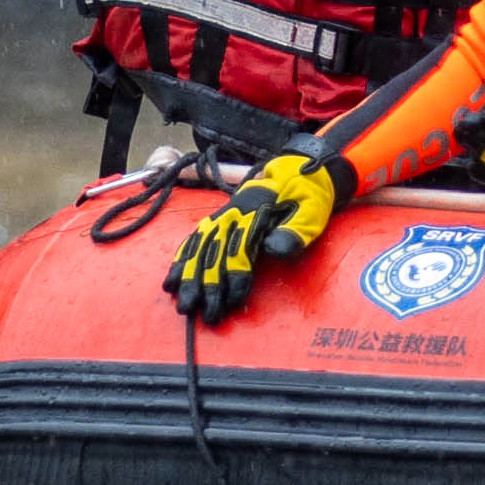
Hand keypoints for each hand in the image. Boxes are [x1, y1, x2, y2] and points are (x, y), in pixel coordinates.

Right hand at [167, 146, 351, 322]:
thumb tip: (270, 249)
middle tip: (203, 315)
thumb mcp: (311, 211)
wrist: (300, 169)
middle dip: (206, 286)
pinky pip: (195, 239)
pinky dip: (182, 259)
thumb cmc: (309, 194)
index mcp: (256, 211)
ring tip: (182, 303)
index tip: (232, 301)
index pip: (239, 249)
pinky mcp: (219, 217)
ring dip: (189, 277)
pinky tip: (173, 278)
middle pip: (214, 252)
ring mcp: (224, 215)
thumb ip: (293, 231)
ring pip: (200, 248)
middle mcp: (233, 213)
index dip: (234, 276)